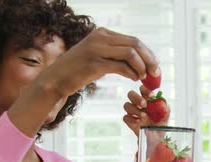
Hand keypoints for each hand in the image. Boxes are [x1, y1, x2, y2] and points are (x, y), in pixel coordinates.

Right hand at [38, 27, 159, 98]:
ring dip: (142, 67)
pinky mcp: (94, 64)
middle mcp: (100, 37)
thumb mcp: (99, 56)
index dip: (148, 54)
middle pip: (135, 45)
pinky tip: (134, 79)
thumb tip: (142, 60)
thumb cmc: (79, 70)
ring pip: (130, 54)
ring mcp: (96, 49)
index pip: (133, 40)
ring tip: (144, 78)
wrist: (55, 79)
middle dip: (149, 60)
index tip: (155, 66)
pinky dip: (131, 74)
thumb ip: (117, 54)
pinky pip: (120, 67)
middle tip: (155, 74)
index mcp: (102, 33)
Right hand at [123, 85, 168, 137]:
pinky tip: (139, 122)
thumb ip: (166, 111)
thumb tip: (166, 105)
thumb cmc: (159, 125)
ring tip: (144, 116)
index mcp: (147, 100)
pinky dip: (132, 119)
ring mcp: (133, 112)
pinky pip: (125, 117)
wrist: (155, 138)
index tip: (151, 95)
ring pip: (126, 105)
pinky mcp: (129, 121)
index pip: (142, 90)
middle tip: (144, 104)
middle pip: (131, 94)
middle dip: (137, 98)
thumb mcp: (165, 118)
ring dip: (135, 110)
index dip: (145, 90)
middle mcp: (138, 104)